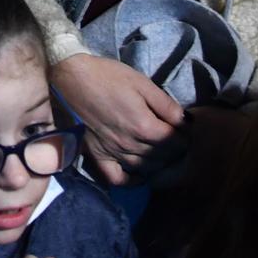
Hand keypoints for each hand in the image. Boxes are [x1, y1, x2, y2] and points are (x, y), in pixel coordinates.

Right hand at [50, 53, 184, 185]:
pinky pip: (118, 178)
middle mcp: (131, 145)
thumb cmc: (108, 76)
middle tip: (174, 139)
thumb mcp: (142, 83)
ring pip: (145, 168)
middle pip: (164, 158)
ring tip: (160, 152)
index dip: (184, 136)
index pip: (177, 143)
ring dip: (158, 163)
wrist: (70, 77)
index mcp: (145, 126)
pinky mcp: (97, 156)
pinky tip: (139, 173)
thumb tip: (186, 122)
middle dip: (174, 150)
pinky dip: (131, 180)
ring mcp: (113, 153)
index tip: (183, 129)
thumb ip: (167, 105)